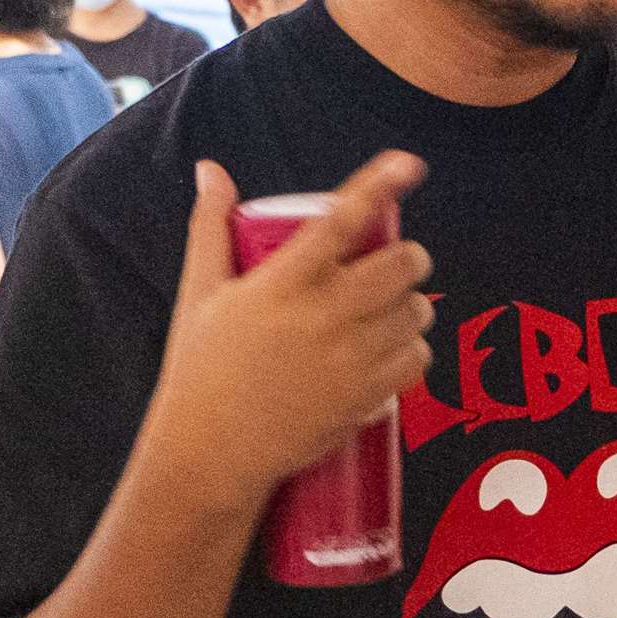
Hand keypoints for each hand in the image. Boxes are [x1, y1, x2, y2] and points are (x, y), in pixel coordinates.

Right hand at [140, 152, 434, 515]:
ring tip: (395, 306)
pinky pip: (417, 360)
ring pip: (415, 312)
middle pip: (400, 264)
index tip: (409, 163)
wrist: (209, 454)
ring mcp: (348, 358)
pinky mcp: (364, 397)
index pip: (342, 220)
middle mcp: (322, 315)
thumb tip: (210, 169)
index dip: (381, 184)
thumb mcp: (199, 292)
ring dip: (413, 303)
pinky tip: (398, 347)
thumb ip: (210, 226)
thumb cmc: (200, 370)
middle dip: (410, 255)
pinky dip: (415, 349)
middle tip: (400, 260)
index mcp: (282, 282)